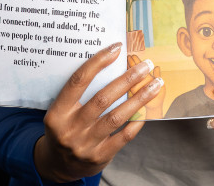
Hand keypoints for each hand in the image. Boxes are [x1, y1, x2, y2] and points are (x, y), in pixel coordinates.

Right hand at [33, 42, 164, 182]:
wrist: (58, 165)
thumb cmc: (64, 129)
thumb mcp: (62, 111)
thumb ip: (80, 94)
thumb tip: (112, 65)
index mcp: (58, 112)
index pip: (78, 81)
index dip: (98, 62)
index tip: (116, 49)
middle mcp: (70, 128)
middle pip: (102, 98)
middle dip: (127, 79)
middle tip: (146, 65)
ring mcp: (85, 144)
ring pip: (117, 116)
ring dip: (139, 98)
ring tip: (155, 84)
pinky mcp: (99, 157)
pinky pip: (123, 136)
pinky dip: (136, 122)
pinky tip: (147, 110)